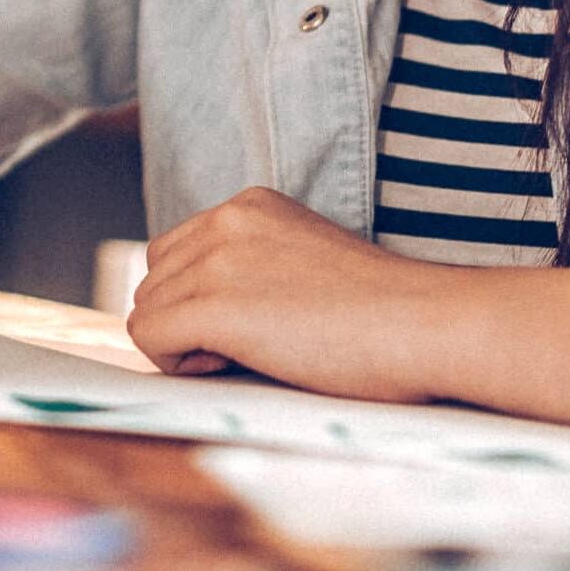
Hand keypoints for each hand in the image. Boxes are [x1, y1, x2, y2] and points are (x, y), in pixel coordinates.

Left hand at [126, 185, 443, 401]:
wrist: (424, 325)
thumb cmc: (382, 314)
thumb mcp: (303, 266)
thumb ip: (249, 271)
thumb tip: (189, 316)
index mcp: (250, 206)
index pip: (175, 253)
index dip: (201, 301)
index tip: (255, 324)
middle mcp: (226, 219)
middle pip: (154, 282)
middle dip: (187, 321)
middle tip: (253, 344)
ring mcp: (217, 258)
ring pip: (146, 311)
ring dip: (185, 344)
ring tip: (254, 353)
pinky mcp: (214, 303)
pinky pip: (148, 339)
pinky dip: (180, 364)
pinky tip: (237, 363)